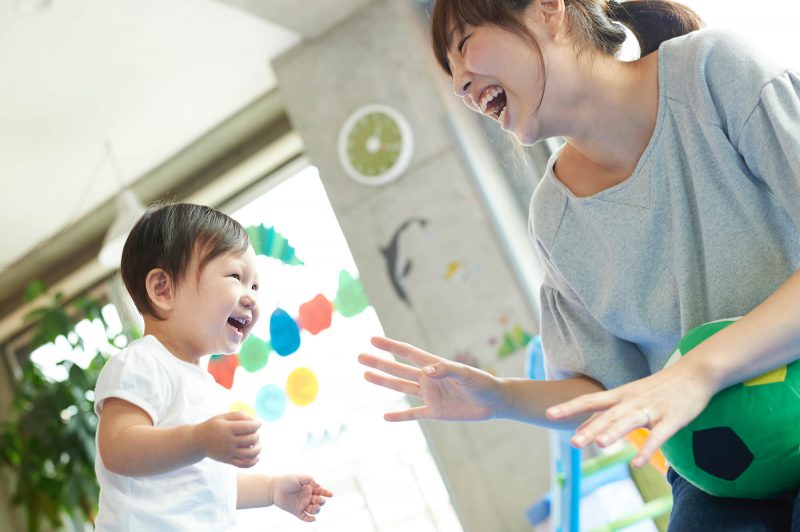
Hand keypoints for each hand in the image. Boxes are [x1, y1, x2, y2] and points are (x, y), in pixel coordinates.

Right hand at [194, 411, 260, 467]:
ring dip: (258, 448)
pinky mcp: (228, 461)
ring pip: (250, 454)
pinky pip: (243, 464)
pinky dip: (253, 462)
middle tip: (255, 433)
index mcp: (227, 429)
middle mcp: (228, 442)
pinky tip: (256, 457)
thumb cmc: (213, 426)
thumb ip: (238, 415)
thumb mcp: (223, 417)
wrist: (198, 441)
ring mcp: (228, 453)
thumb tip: (254, 420)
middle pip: (251, 439)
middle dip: (257, 435)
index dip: (257, 424)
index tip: (259, 423)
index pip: (248, 427)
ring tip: (258, 444)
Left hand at [273, 475, 332, 521]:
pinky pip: (305, 517)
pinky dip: (310, 519)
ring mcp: (302, 505)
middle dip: (321, 501)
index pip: (321, 491)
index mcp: (309, 488)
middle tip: (318, 500)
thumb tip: (319, 486)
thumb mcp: (299, 477)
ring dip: (317, 510)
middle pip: (319, 501)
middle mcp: (307, 497)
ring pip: (313, 510)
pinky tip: (313, 519)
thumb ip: (310, 480)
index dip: (326, 493)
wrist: (274, 489)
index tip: (331, 495)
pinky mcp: (297, 511)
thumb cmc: (286, 481)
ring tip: (315, 508)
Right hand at [358, 336, 504, 421]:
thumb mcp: (466, 375)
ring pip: (402, 388)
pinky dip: (400, 416)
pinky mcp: (435, 412)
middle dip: (379, 363)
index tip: (373, 339)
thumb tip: (425, 371)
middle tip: (360, 357)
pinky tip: (385, 416)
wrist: (495, 401)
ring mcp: (430, 395)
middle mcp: (428, 379)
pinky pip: (413, 414)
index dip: (390, 346)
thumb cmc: (483, 383)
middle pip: (398, 370)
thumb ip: (446, 371)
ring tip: (365, 376)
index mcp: (434, 365)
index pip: (408, 354)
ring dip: (384, 382)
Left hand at [546, 359, 714, 467]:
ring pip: (629, 422)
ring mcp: (652, 409)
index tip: (549, 414)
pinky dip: (647, 449)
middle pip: (607, 415)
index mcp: (620, 395)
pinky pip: (658, 436)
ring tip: (599, 445)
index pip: (590, 400)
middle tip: (572, 443)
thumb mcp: (629, 397)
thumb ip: (608, 415)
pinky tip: (637, 464)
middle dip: (590, 429)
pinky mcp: (672, 418)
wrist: (695, 372)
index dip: (570, 407)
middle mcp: (632, 401)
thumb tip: (584, 430)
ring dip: (615, 433)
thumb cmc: (658, 387)